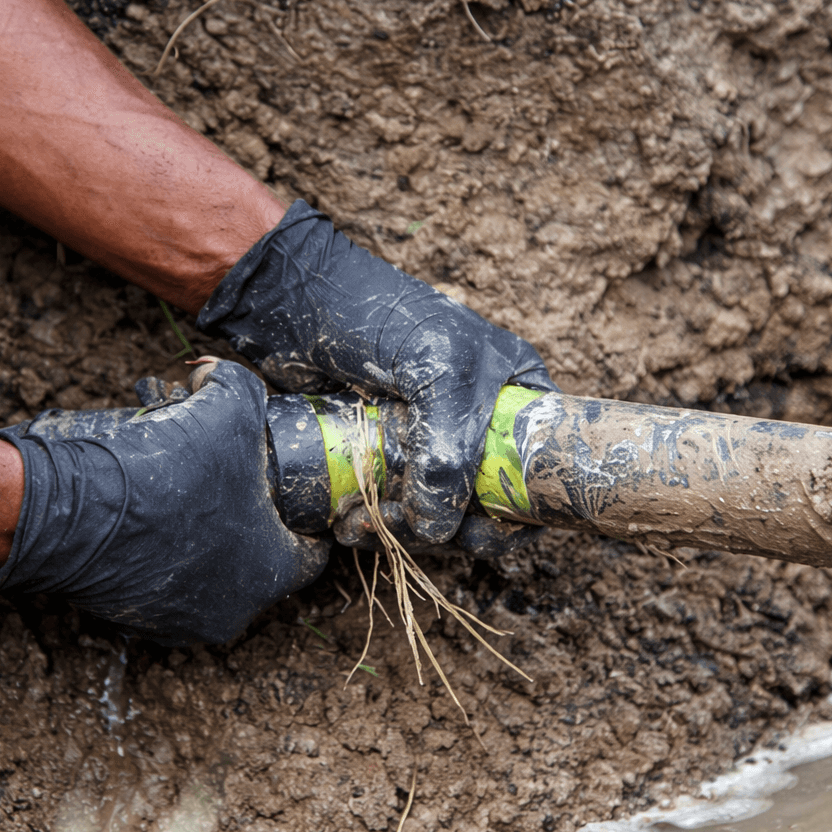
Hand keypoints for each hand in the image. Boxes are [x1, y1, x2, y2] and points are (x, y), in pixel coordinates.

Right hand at [0, 360, 329, 643]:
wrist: (72, 512)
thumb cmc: (166, 471)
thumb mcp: (227, 407)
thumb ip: (241, 387)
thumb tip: (217, 379)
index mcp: (270, 573)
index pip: (310, 553)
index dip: (302, 515)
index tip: (290, 493)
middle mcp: (231, 610)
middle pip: (254, 558)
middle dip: (244, 516)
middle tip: (225, 477)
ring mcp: (178, 621)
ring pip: (206, 568)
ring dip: (200, 531)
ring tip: (180, 487)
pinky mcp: (132, 617)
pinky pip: (160, 577)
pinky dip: (158, 548)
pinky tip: (146, 511)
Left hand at [197, 201, 557, 552]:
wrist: (292, 298)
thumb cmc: (378, 314)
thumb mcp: (436, 369)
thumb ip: (449, 448)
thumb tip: (438, 528)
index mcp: (513, 393)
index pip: (539, 472)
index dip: (520, 515)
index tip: (479, 534)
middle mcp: (477, 423)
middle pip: (486, 507)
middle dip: (449, 530)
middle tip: (410, 527)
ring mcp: (427, 443)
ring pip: (436, 515)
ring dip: (406, 532)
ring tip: (365, 524)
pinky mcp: (381, 458)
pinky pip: (393, 509)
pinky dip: (376, 524)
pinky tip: (351, 523)